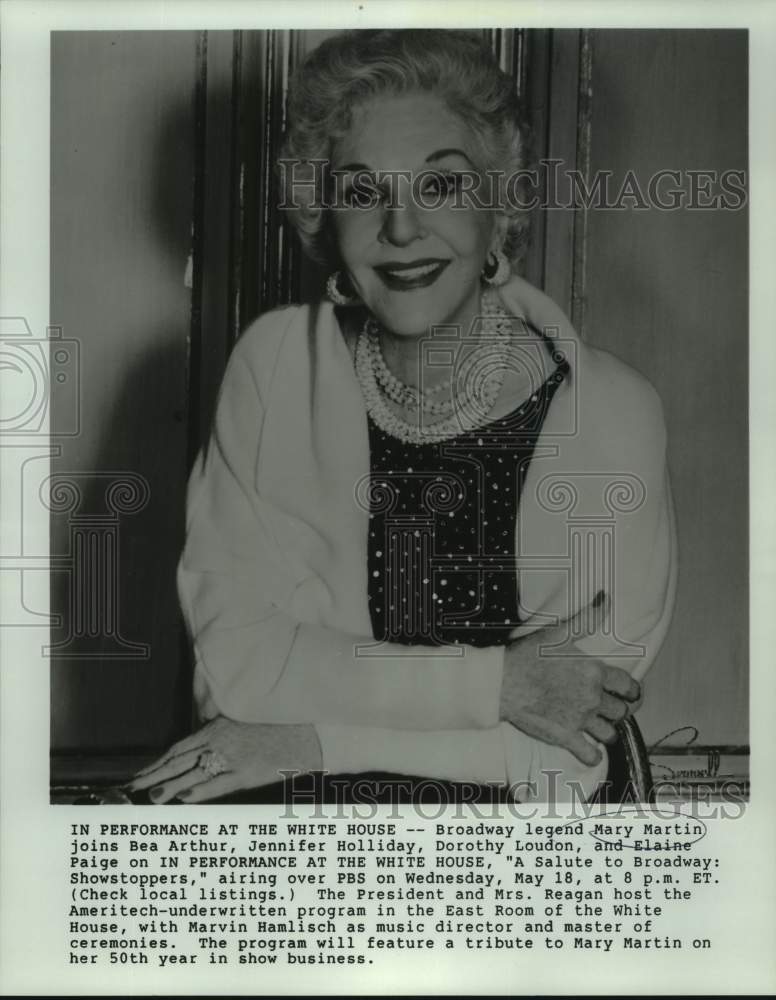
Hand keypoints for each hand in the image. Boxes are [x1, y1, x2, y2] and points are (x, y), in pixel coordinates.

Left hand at [128, 718, 321, 802]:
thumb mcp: (243, 723)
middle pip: (179, 760)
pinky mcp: (246, 774)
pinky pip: (217, 785)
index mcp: (218, 727)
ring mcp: (232, 758)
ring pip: (193, 773)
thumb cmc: (276, 729)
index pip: (179, 747)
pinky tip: (182, 798)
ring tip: (151, 797)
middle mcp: (220, 741)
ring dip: (170, 786)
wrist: (306, 735)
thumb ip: (219, 732)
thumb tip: (198, 746)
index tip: (141, 773)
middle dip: (155, 775)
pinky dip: (198, 791)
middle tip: (133, 788)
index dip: (158, 762)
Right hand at [500, 594, 640, 765]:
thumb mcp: (559, 633)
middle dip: (618, 710)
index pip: (629, 687)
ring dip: (607, 731)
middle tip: (608, 708)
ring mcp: (580, 720)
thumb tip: (606, 598)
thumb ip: (587, 619)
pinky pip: (590, 754)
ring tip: (598, 726)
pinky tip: (589, 749)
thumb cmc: (528, 656)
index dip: (632, 691)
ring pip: (610, 733)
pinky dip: (593, 754)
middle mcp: (592, 698)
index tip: (629, 693)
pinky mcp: (565, 737)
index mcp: (595, 672)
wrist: (501, 682)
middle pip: (621, 711)